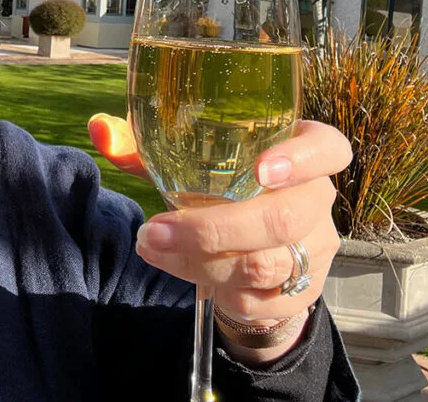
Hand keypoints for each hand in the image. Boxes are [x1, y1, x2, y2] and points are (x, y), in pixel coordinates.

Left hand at [88, 114, 349, 329]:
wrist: (248, 251)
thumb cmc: (220, 189)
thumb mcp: (188, 162)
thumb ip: (145, 147)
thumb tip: (99, 129)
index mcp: (302, 152)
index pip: (328, 149)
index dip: (301, 159)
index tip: (261, 169)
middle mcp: (317, 199)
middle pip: (283, 218)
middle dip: (211, 228)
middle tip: (154, 230)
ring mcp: (316, 249)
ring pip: (265, 264)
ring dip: (200, 261)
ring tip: (153, 247)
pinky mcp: (302, 292)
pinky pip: (257, 299)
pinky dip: (211, 287)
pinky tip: (180, 268)